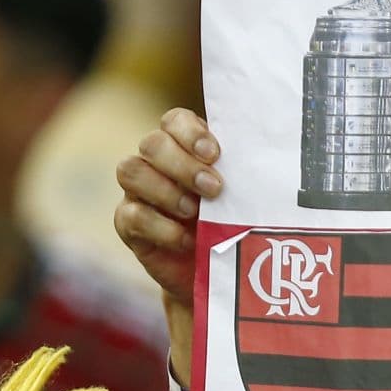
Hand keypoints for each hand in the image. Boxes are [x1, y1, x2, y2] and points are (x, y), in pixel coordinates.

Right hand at [115, 108, 222, 318]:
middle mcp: (156, 162)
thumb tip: (262, 166)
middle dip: (183, 165)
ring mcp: (137, 191)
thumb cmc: (233, 224)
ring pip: (131, 170)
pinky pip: (131, 215)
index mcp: (184, 146)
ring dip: (165, 190)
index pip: (175, 121)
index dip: (190, 132)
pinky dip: (160, 227)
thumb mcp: (242, 198)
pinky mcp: (128, 223)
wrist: (216, 270)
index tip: (215, 154)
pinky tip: (186, 239)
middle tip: (214, 189)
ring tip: (194, 212)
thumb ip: (242, 177)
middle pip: (152, 144)